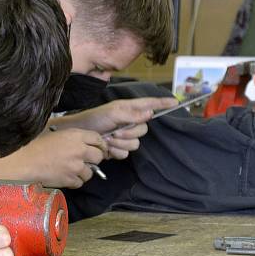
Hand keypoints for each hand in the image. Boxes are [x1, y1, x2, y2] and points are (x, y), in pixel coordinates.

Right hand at [7, 128, 107, 187]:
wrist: (25, 162)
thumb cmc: (36, 146)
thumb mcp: (56, 134)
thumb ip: (73, 137)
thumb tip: (84, 142)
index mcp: (75, 135)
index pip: (98, 139)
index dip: (100, 145)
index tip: (99, 149)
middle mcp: (79, 150)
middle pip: (98, 156)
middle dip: (94, 159)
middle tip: (87, 161)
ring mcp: (76, 166)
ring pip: (90, 172)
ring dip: (84, 172)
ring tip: (73, 170)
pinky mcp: (70, 179)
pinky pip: (80, 182)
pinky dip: (75, 181)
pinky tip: (66, 177)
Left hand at [54, 97, 177, 159]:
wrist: (79, 135)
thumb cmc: (94, 119)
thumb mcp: (113, 113)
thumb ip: (132, 114)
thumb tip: (150, 113)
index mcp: (129, 109)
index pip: (150, 104)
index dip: (162, 104)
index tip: (175, 102)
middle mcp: (130, 122)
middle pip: (144, 130)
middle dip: (129, 133)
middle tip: (116, 131)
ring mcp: (125, 136)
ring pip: (135, 144)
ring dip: (120, 143)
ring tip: (108, 138)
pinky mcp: (119, 148)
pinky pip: (126, 153)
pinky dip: (116, 151)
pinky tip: (107, 147)